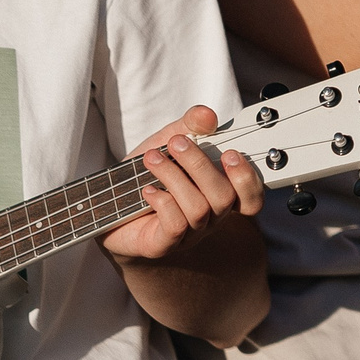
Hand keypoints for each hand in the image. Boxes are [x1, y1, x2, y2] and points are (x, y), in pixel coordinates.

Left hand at [101, 105, 266, 266]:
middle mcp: (209, 217)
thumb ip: (190, 126)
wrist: (110, 204)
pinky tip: (147, 189)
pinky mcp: (164, 244)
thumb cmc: (144, 174)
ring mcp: (188, 234)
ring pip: (198, 208)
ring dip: (173, 176)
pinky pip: (175, 225)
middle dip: (200, 164)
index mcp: (217, 194)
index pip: (250, 198)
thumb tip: (207, 116)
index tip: (229, 153)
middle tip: (176, 143)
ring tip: (151, 159)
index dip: (247, 179)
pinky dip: (161, 201)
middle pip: (224, 197)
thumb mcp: (167, 141)